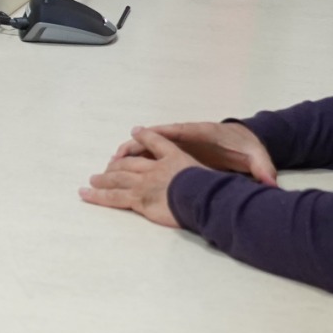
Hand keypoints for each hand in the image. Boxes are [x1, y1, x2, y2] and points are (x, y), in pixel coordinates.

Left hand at [77, 126, 216, 227]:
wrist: (205, 196)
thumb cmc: (213, 186)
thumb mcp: (215, 172)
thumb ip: (221, 169)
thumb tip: (246, 173)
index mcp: (173, 157)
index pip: (155, 144)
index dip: (144, 139)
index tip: (135, 133)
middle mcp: (155, 167)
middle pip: (130, 163)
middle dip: (116, 166)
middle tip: (105, 169)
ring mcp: (144, 183)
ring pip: (117, 179)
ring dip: (103, 181)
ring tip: (91, 182)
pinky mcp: (138, 198)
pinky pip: (114, 197)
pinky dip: (98, 196)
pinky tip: (86, 195)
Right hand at [120, 118, 277, 183]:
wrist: (248, 141)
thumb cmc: (248, 148)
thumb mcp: (258, 157)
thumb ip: (263, 169)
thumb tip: (270, 182)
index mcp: (206, 134)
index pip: (182, 131)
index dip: (163, 132)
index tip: (146, 133)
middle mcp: (188, 135)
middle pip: (158, 137)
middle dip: (137, 143)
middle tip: (118, 153)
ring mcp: (180, 143)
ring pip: (150, 145)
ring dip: (131, 152)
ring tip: (112, 163)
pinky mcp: (178, 152)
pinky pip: (153, 153)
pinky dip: (137, 158)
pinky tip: (123, 169)